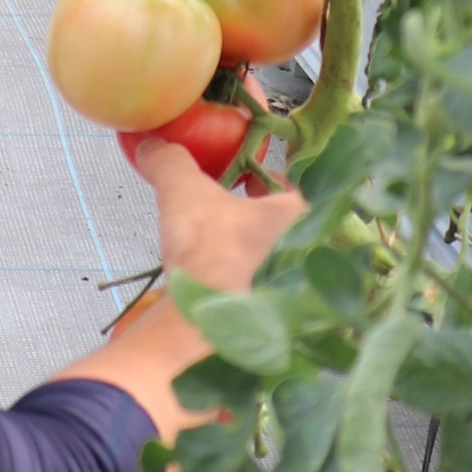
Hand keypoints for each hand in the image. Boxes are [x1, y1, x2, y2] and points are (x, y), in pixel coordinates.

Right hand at [50, 139, 306, 453]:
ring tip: (223, 250)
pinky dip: (253, 286)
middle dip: (264, 219)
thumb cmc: (211, 251)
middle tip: (232, 214)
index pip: (293, 185)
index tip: (243, 178)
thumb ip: (170, 161)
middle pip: (291, 226)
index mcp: (305, 215)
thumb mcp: (183, 193)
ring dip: (258, 254)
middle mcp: (320, 254)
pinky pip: (275, 294)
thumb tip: (151, 143)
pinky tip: (224, 284)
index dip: (265, 178)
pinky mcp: (293, 324)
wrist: (210, 327)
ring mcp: (309, 293)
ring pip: (285, 261)